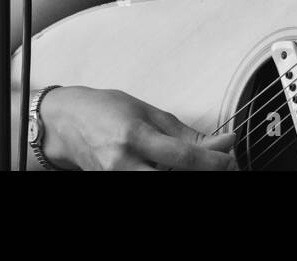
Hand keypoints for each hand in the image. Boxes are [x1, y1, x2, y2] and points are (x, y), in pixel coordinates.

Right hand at [42, 86, 237, 170]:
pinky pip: (147, 184)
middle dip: (201, 173)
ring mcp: (115, 178)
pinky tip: (174, 168)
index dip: (212, 161)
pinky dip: (166, 175)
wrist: (67, 123)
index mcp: (134, 136)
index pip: (182, 156)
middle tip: (220, 165)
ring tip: (196, 164)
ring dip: (185, 174)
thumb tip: (223, 143)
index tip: (230, 158)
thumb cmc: (106, 110)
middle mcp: (122, 162)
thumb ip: (187, 134)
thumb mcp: (150, 112)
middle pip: (173, 178)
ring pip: (162, 183)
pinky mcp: (111, 185)